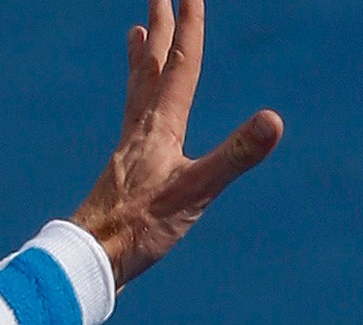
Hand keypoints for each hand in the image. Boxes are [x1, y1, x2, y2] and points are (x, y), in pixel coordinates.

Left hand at [71, 0, 283, 286]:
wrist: (88, 258)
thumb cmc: (140, 229)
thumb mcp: (195, 192)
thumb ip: (235, 156)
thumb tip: (273, 120)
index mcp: (161, 128)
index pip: (181, 67)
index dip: (188, 28)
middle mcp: (140, 130)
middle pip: (152, 68)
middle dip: (160, 28)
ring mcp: (127, 150)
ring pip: (137, 91)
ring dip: (143, 59)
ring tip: (138, 33)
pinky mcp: (120, 170)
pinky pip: (131, 119)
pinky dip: (136, 99)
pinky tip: (137, 112)